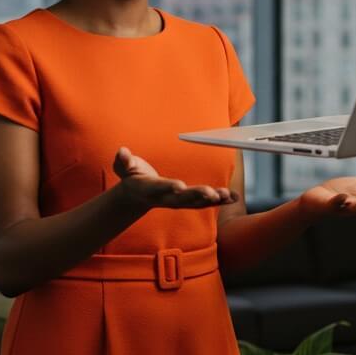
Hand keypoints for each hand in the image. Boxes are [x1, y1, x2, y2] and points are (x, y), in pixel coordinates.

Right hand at [112, 146, 237, 213]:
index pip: (160, 188)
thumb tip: (121, 152)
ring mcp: (178, 201)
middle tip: (212, 194)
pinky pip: (206, 202)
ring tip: (227, 195)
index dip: (169, 187)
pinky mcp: (189, 200)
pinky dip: (220, 200)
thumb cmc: (133, 176)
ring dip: (213, 199)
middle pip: (183, 199)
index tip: (179, 186)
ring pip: (197, 203)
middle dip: (198, 196)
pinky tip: (234, 197)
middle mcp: (166, 198)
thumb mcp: (124, 167)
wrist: (137, 195)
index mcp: (151, 188)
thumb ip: (123, 160)